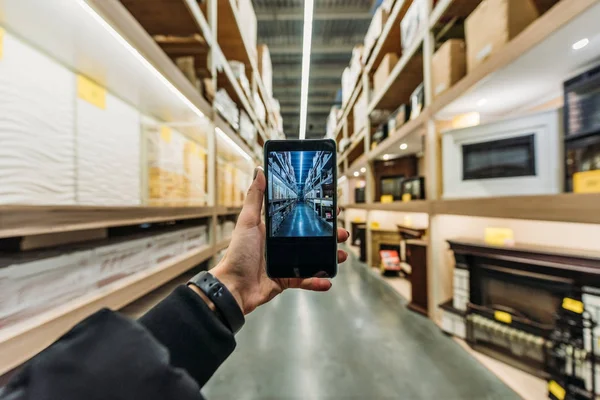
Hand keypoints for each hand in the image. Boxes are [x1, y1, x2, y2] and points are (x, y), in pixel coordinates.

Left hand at [210, 166, 348, 314]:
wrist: (234, 287)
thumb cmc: (237, 253)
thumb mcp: (247, 221)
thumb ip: (254, 197)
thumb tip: (259, 170)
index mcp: (274, 229)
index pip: (300, 216)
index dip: (316, 212)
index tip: (332, 207)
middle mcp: (282, 244)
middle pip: (312, 237)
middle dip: (330, 236)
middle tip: (342, 233)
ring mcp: (286, 262)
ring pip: (314, 258)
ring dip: (329, 257)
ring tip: (341, 255)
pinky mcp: (287, 279)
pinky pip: (306, 280)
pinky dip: (317, 281)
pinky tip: (328, 280)